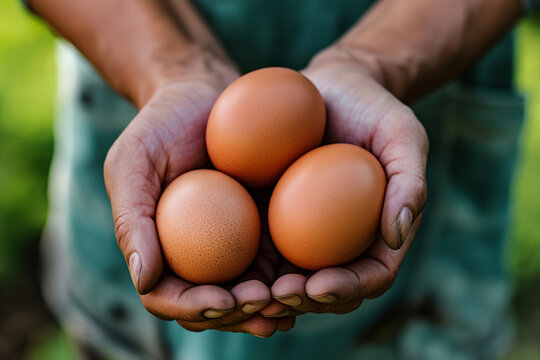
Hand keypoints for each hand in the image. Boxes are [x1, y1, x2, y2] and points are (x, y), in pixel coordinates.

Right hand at [104, 60, 291, 336]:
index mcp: (160, 248)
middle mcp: (196, 254)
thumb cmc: (161, 125)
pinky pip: (279, 259)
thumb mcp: (133, 162)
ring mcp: (233, 243)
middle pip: (214, 304)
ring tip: (294, 298)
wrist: (204, 93)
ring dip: (272, 305)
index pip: (169, 296)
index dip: (194, 308)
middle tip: (267, 303)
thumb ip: (132, 220)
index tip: (225, 300)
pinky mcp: (265, 226)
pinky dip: (292, 275)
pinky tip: (313, 276)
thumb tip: (144, 281)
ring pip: (251, 291)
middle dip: (239, 315)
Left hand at [268, 47, 427, 315]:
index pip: (372, 275)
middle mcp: (343, 240)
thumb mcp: (402, 134)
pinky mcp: (274, 216)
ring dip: (270, 295)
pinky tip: (227, 264)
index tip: (319, 285)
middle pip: (328, 288)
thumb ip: (409, 181)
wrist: (330, 87)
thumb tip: (398, 236)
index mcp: (379, 232)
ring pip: (291, 277)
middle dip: (304, 302)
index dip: (348, 288)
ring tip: (247, 292)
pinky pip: (261, 246)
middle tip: (276, 296)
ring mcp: (307, 231)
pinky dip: (247, 265)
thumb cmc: (372, 108)